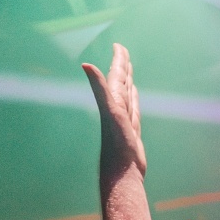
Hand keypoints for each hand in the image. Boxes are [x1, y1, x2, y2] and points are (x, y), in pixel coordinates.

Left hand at [81, 43, 144, 176]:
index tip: (118, 45)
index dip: (118, 60)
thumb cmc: (116, 146)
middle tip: (123, 51)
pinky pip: (134, 109)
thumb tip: (86, 64)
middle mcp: (117, 109)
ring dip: (128, 82)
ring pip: (127, 95)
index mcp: (112, 102)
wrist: (122, 174)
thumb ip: (100, 87)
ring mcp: (124, 120)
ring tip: (129, 69)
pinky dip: (134, 99)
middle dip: (122, 66)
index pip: (115, 76)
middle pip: (120, 82)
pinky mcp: (131, 130)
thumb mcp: (109, 111)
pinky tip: (134, 95)